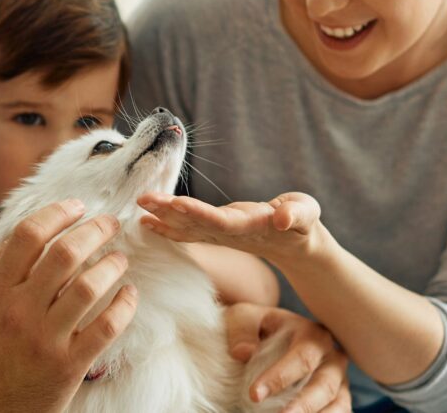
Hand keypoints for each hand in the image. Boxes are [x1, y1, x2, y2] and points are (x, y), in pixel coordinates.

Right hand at [0, 199, 136, 412]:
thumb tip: (12, 234)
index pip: (28, 236)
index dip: (57, 213)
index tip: (77, 206)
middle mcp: (19, 312)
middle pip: (65, 254)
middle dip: (94, 230)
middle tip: (110, 223)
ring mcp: (46, 340)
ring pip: (88, 287)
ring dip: (111, 265)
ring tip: (120, 258)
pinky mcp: (68, 366)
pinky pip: (105, 328)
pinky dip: (123, 305)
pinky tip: (129, 294)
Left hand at [137, 191, 325, 262]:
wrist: (297, 246)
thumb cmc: (303, 224)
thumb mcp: (306, 214)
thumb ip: (295, 215)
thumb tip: (281, 218)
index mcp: (252, 226)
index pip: (221, 221)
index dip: (198, 213)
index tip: (176, 203)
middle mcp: (231, 232)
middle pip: (197, 223)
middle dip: (170, 212)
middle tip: (144, 199)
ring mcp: (222, 235)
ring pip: (189, 226)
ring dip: (164, 216)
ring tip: (140, 205)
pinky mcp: (218, 233)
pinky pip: (189, 231)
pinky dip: (168, 226)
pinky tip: (147, 222)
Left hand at [225, 303, 350, 412]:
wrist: (270, 334)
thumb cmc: (257, 327)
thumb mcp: (244, 318)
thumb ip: (242, 332)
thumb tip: (243, 353)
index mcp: (311, 333)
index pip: (301, 357)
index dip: (279, 378)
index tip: (254, 395)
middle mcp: (331, 356)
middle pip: (324, 384)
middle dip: (303, 405)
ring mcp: (338, 379)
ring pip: (338, 402)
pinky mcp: (339, 397)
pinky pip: (341, 411)